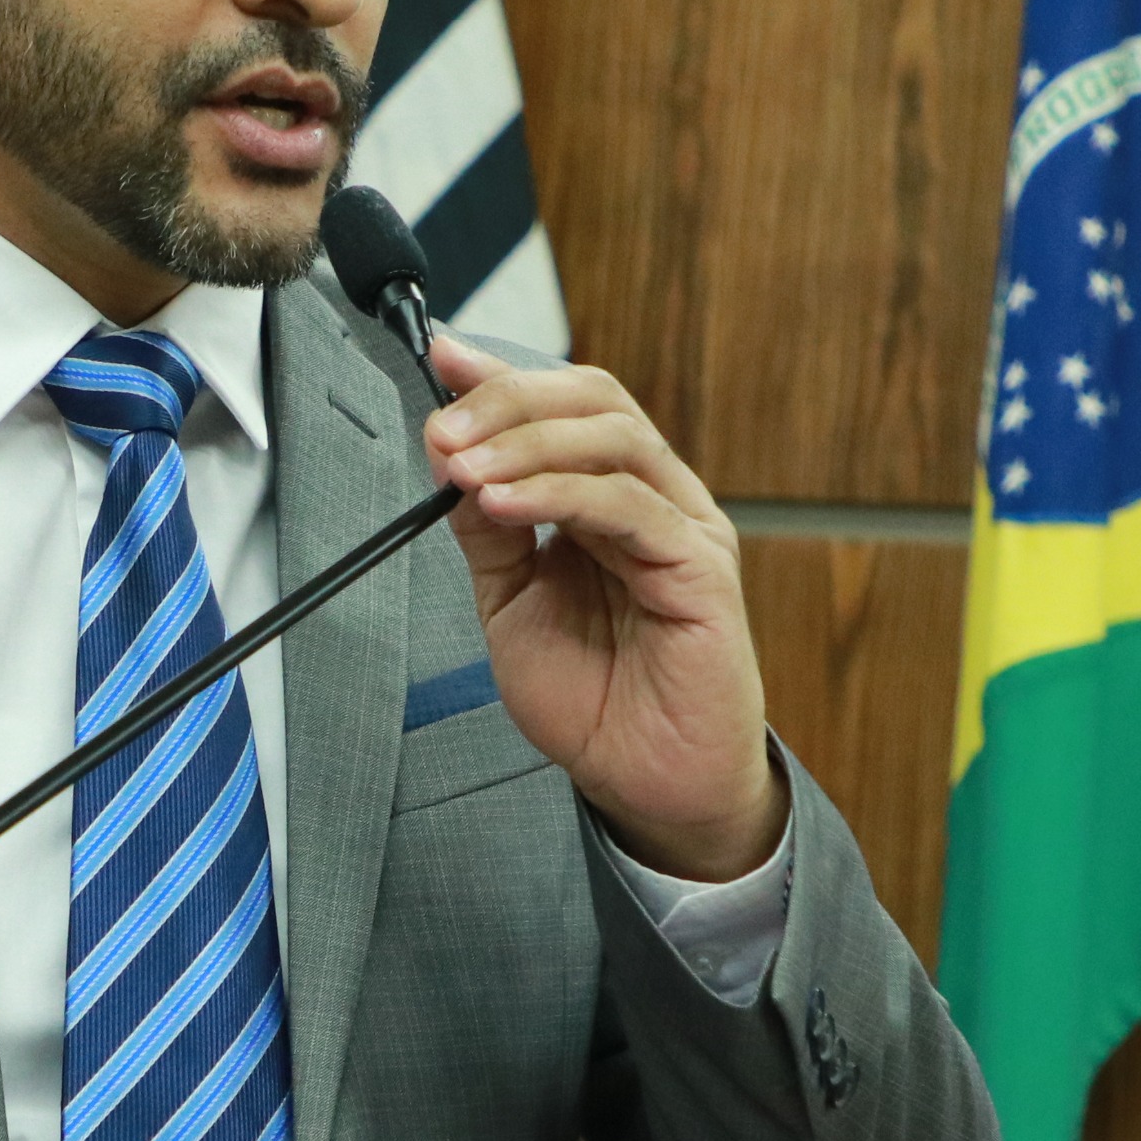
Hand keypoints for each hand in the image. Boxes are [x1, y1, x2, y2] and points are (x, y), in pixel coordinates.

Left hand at [422, 336, 788, 881]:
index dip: (503, 375)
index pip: (565, 405)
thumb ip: (485, 529)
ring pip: (614, 438)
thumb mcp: (511, 602)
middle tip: (445, 425)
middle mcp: (655, 498)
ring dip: (526, 442)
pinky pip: (630, 506)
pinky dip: (559, 494)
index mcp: (611, 497)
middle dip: (510, 400)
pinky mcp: (702, 570)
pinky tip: (502, 503)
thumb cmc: (594, 700)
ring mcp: (685, 528)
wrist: (646, 785)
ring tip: (463, 468)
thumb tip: (445, 449)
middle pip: (594, 401)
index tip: (438, 355)